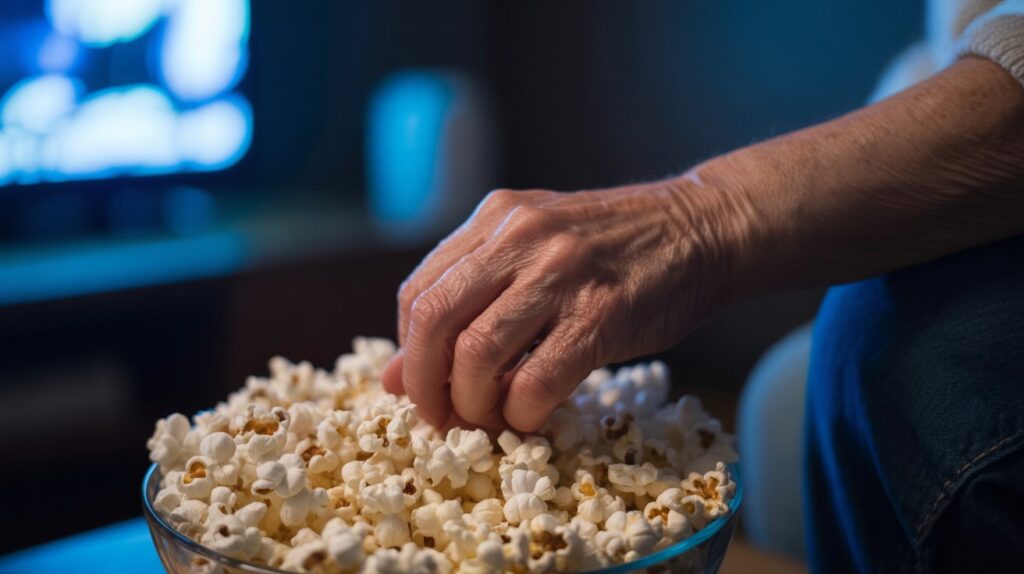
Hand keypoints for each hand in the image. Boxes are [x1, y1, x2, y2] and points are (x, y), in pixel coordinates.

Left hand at [381, 180, 735, 431]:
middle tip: (441, 419)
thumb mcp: (536, 249)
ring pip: (477, 355)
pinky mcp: (602, 314)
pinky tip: (534, 416)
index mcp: (496, 217)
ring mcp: (561, 273)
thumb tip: (396, 375)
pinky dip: (523, 413)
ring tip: (492, 420)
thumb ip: (471, 297)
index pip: (418, 291)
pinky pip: (536, 381)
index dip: (408, 352)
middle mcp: (520, 236)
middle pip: (433, 321)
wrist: (703, 229)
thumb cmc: (614, 248)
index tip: (425, 386)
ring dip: (473, 406)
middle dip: (425, 385)